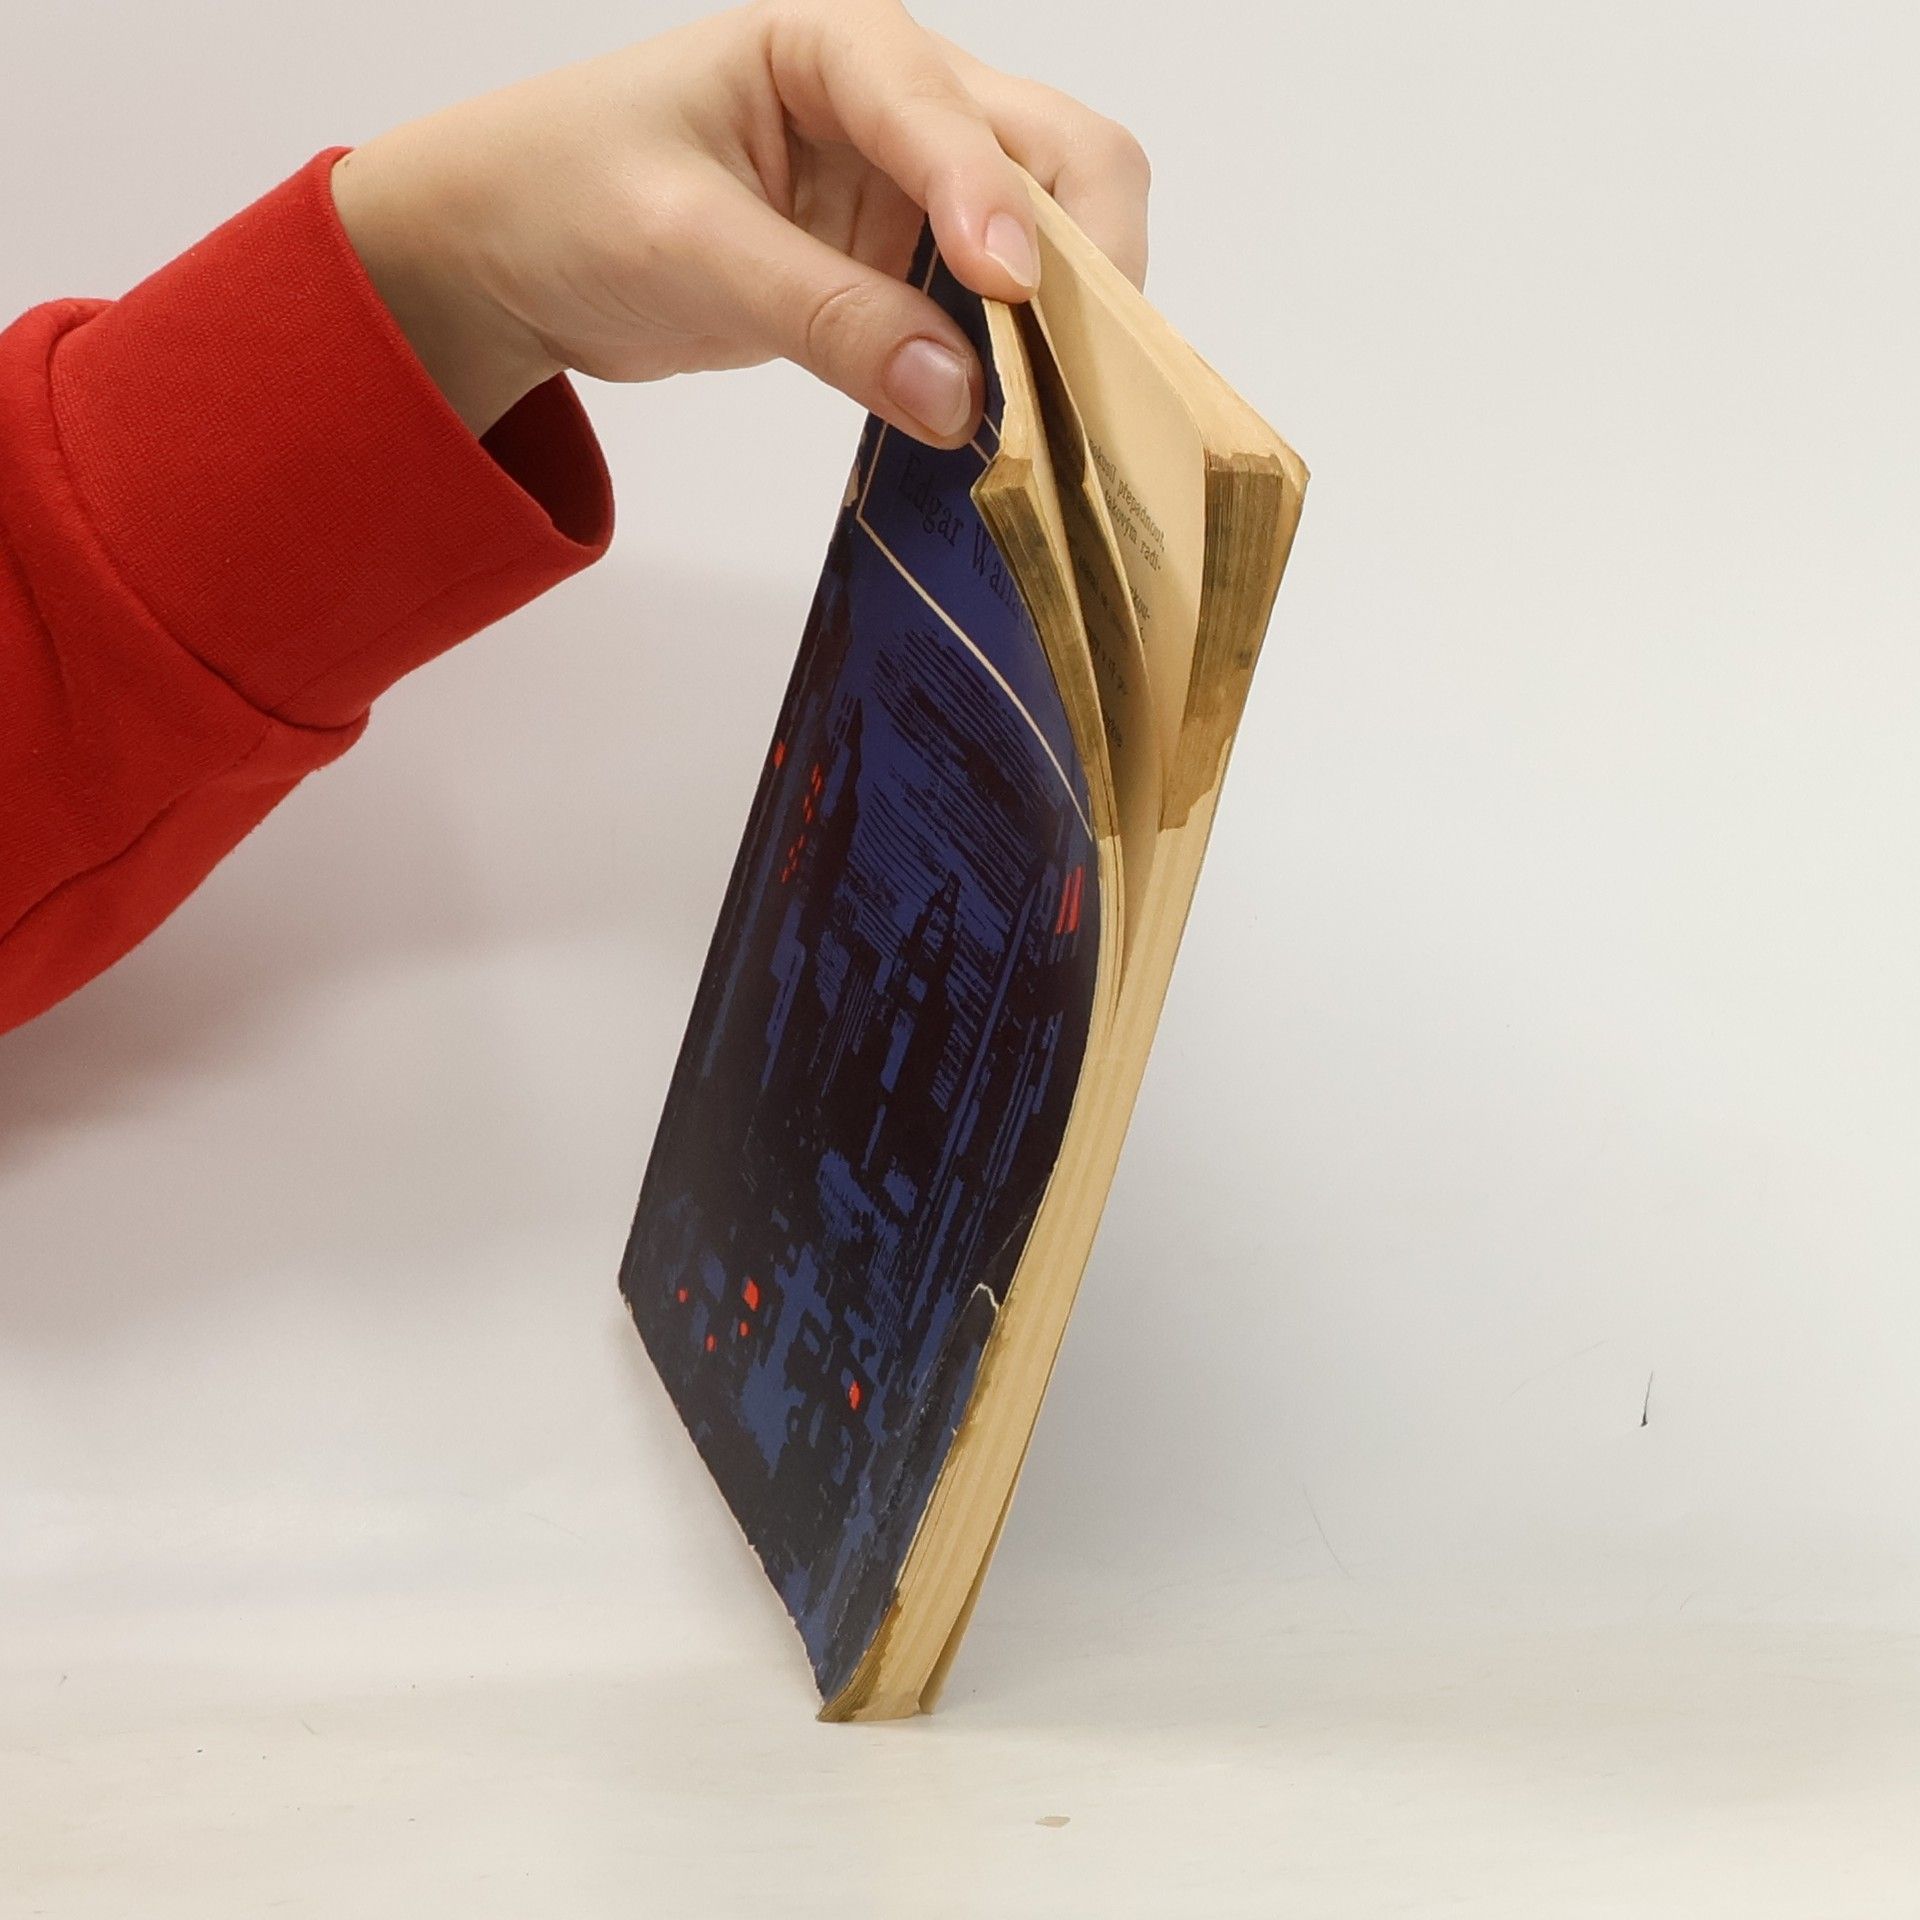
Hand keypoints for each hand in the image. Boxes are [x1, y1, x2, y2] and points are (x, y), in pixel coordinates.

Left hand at [330, 0, 1150, 441]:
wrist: (506, 251)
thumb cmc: (564, 197)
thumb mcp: (686, 250)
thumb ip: (827, 318)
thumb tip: (961, 403)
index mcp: (834, 45)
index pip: (952, 111)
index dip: (995, 200)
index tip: (1011, 294)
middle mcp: (899, 101)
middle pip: (1058, 151)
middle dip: (1087, 258)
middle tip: (1089, 371)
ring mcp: (912, 188)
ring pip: (1050, 235)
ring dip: (1069, 323)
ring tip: (1069, 417)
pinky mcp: (903, 266)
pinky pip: (995, 311)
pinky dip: (1020, 363)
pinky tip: (1014, 421)